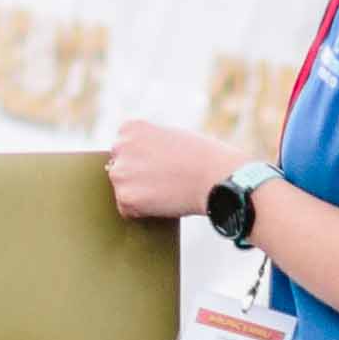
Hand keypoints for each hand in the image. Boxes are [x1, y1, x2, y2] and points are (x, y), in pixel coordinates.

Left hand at [107, 119, 229, 225]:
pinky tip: (165, 201)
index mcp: (130, 128)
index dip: (147, 160)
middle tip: (168, 179)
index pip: (126, 149)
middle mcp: (119, 146)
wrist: (219, 178)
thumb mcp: (169, 136)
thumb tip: (134, 163)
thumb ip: (147, 144)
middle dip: (139, 176)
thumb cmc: (204, 157)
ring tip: (168, 189)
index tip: (166, 162)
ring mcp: (120, 172)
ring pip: (123, 188)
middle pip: (120, 168)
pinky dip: (143, 211)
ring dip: (140, 193)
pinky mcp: (125, 197)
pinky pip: (127, 209)